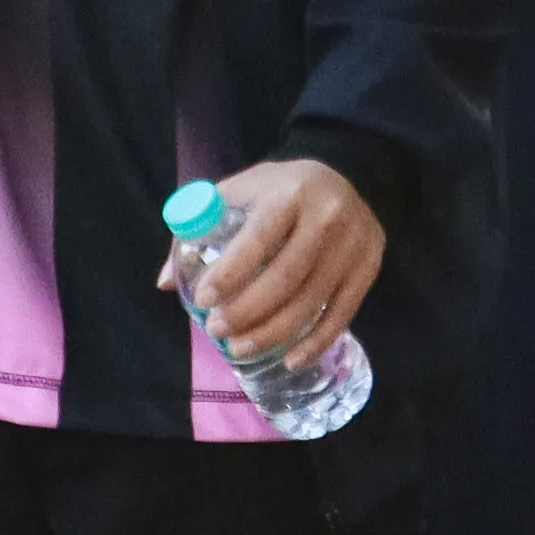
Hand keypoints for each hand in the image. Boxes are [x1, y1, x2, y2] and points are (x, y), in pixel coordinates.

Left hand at [161, 153, 385, 368]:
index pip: (258, 238)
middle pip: (286, 278)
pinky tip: (290, 360)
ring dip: (273, 333)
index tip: (203, 299)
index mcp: (288, 193)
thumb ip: (197, 229)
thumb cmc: (279, 190)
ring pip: (311, 302)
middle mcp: (327, 217)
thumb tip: (165, 283)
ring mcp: (353, 245)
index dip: (230, 273)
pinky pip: (342, 315)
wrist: (345, 175)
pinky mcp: (369, 268)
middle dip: (247, 311)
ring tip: (241, 349)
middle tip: (217, 331)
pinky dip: (315, 343)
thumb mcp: (238, 192)